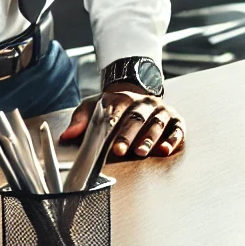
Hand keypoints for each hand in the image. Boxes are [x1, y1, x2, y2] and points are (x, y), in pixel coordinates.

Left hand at [60, 86, 184, 159]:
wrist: (139, 93)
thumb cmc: (116, 107)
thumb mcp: (95, 107)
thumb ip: (81, 119)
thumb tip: (67, 135)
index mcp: (124, 98)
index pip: (119, 113)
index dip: (114, 128)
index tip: (110, 144)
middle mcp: (145, 103)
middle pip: (137, 118)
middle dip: (129, 135)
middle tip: (121, 149)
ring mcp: (162, 110)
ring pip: (156, 123)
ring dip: (149, 138)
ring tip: (141, 152)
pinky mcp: (175, 119)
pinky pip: (177, 128)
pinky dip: (173, 139)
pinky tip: (166, 149)